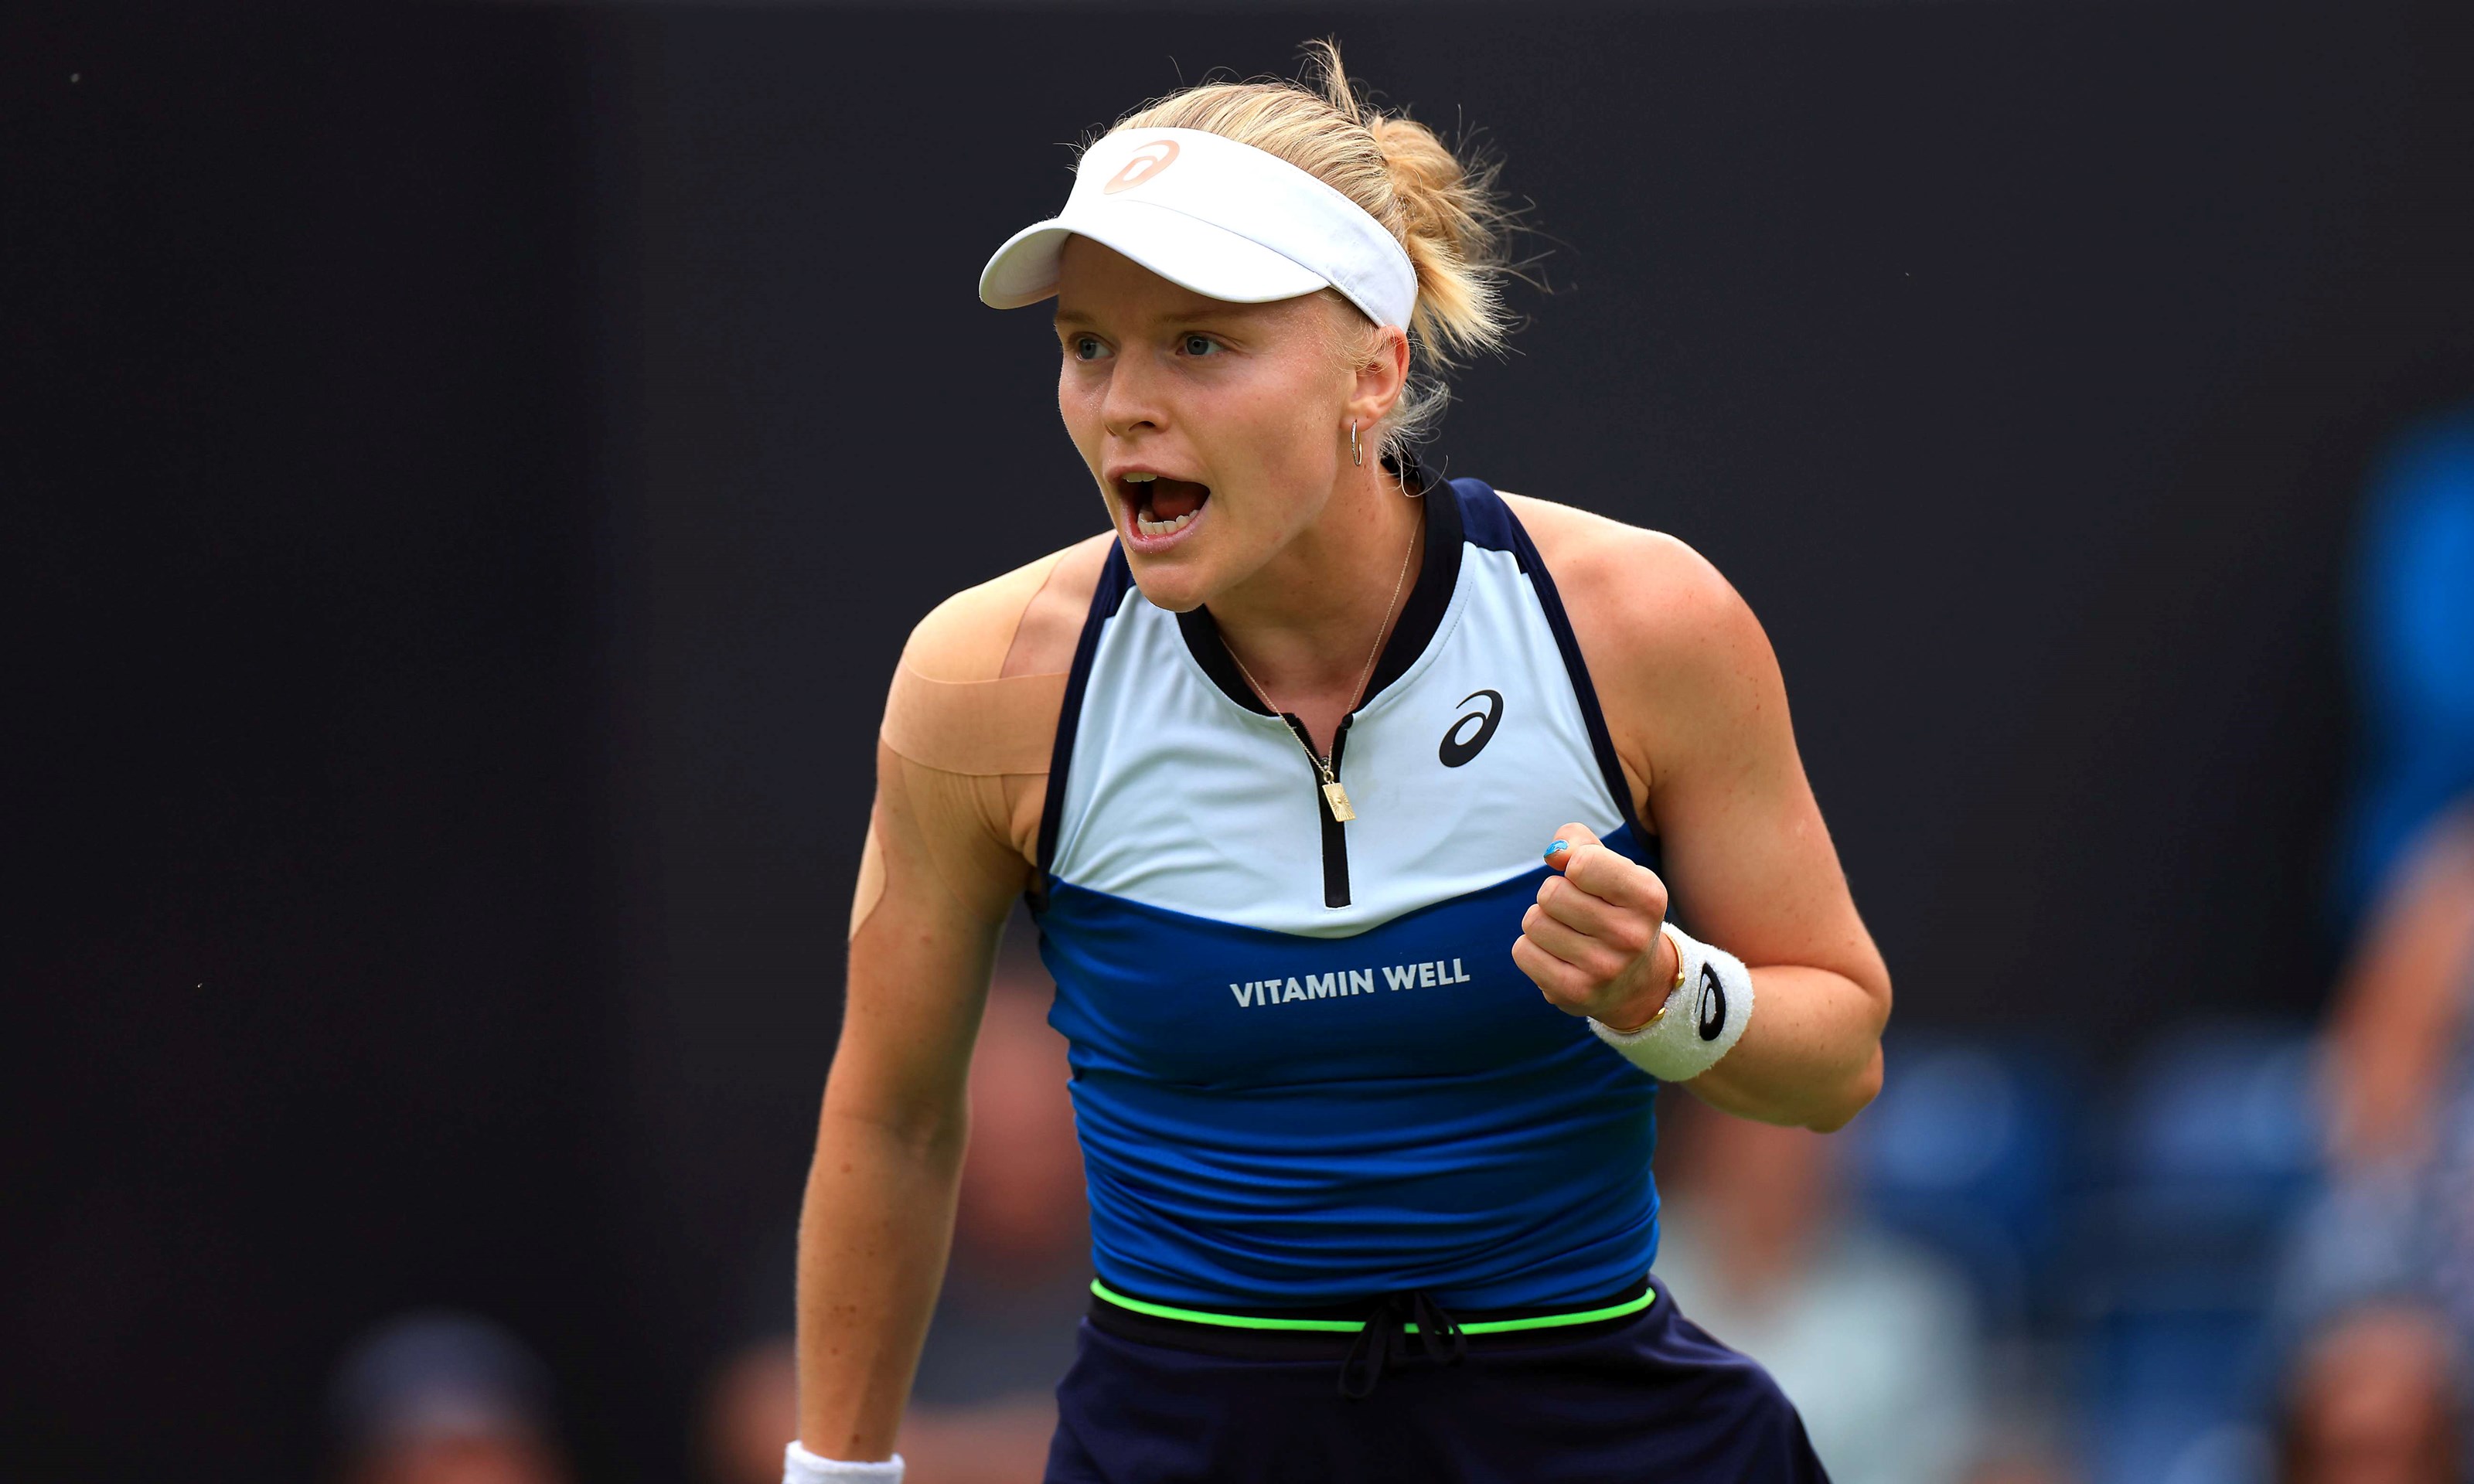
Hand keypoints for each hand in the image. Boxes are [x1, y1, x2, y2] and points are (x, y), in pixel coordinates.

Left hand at [1512, 823, 1679, 1033]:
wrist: (1635, 982)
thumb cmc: (1614, 909)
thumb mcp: (1612, 869)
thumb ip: (1580, 843)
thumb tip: (1554, 853)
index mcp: (1647, 897)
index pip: (1582, 862)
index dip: (1573, 864)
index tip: (1585, 878)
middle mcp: (1631, 935)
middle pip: (1550, 893)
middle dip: (1553, 895)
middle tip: (1574, 911)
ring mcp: (1604, 969)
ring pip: (1533, 921)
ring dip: (1541, 922)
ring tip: (1567, 934)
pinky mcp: (1575, 993)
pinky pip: (1523, 951)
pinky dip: (1531, 949)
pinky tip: (1557, 956)